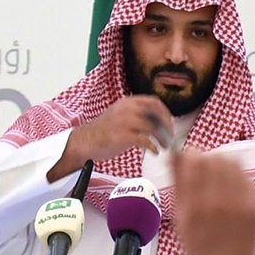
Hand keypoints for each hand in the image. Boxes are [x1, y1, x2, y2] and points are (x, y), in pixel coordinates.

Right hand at [52, 96, 174, 179]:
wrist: (84, 142)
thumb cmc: (104, 131)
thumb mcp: (120, 115)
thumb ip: (136, 114)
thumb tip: (158, 121)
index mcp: (127, 102)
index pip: (153, 102)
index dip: (165, 112)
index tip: (169, 123)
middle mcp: (127, 109)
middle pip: (156, 114)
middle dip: (167, 126)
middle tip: (170, 137)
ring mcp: (124, 122)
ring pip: (153, 128)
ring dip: (162, 139)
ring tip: (163, 147)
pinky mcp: (123, 136)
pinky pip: (146, 141)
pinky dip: (153, 147)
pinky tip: (154, 152)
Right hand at [170, 150, 254, 254]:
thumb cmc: (198, 246)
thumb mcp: (179, 216)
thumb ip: (177, 182)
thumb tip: (174, 153)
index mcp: (194, 204)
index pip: (195, 161)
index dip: (192, 155)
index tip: (190, 158)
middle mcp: (218, 202)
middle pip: (216, 159)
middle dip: (208, 159)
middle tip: (205, 169)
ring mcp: (240, 204)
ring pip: (234, 164)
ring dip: (224, 165)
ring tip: (219, 179)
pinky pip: (248, 178)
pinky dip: (239, 179)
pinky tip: (233, 190)